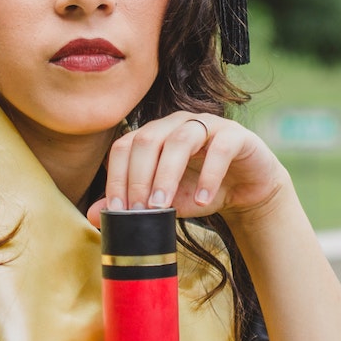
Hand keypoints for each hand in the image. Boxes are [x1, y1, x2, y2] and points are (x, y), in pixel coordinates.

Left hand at [86, 111, 289, 228]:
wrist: (246, 191)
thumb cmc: (200, 191)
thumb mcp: (164, 203)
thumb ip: (132, 206)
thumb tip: (94, 216)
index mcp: (154, 135)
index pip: (124, 146)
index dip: (117, 176)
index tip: (117, 209)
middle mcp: (176, 124)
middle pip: (148, 140)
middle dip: (139, 177)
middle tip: (139, 211)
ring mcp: (207, 125)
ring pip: (179, 140)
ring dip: (167, 175)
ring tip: (164, 207)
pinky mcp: (236, 136)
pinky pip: (220, 148)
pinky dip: (209, 175)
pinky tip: (203, 200)